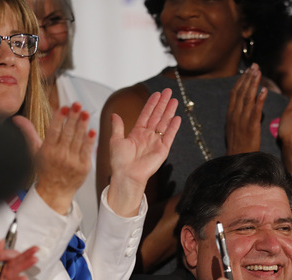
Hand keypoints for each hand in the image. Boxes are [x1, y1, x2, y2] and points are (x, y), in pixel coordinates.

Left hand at [0, 240, 38, 279]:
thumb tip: (1, 242)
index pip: (7, 255)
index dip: (3, 255)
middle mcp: (2, 269)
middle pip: (16, 261)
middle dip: (26, 254)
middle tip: (34, 249)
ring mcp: (3, 279)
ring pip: (16, 270)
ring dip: (25, 265)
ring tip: (33, 260)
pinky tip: (22, 277)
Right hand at [14, 103, 95, 214]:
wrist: (55, 191)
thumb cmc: (45, 170)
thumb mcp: (34, 151)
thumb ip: (28, 132)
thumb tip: (17, 118)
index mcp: (47, 150)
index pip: (54, 131)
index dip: (59, 118)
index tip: (64, 107)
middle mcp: (60, 156)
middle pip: (67, 133)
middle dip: (73, 117)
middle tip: (77, 105)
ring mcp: (72, 161)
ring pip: (78, 140)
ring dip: (82, 125)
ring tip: (85, 113)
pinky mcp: (83, 167)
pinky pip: (87, 151)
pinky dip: (90, 140)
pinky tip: (92, 130)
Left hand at [106, 89, 179, 216]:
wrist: (127, 175)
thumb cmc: (119, 161)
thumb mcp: (115, 140)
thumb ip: (118, 127)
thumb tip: (114, 114)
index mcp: (137, 133)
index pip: (146, 114)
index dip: (151, 104)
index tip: (156, 94)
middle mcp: (148, 136)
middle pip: (157, 116)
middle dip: (163, 103)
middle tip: (168, 91)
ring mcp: (156, 142)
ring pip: (164, 123)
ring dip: (169, 111)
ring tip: (175, 100)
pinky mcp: (163, 150)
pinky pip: (169, 136)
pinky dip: (173, 127)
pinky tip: (177, 117)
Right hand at [226, 63, 266, 154]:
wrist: (237, 159)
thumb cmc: (238, 145)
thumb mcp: (234, 127)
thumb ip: (238, 115)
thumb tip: (244, 104)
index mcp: (231, 114)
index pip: (235, 93)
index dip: (241, 80)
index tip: (247, 71)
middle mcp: (235, 115)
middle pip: (241, 92)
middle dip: (248, 78)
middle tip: (254, 66)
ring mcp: (242, 120)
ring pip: (247, 98)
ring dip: (253, 84)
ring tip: (258, 72)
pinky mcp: (251, 127)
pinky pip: (255, 111)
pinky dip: (259, 100)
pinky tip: (264, 90)